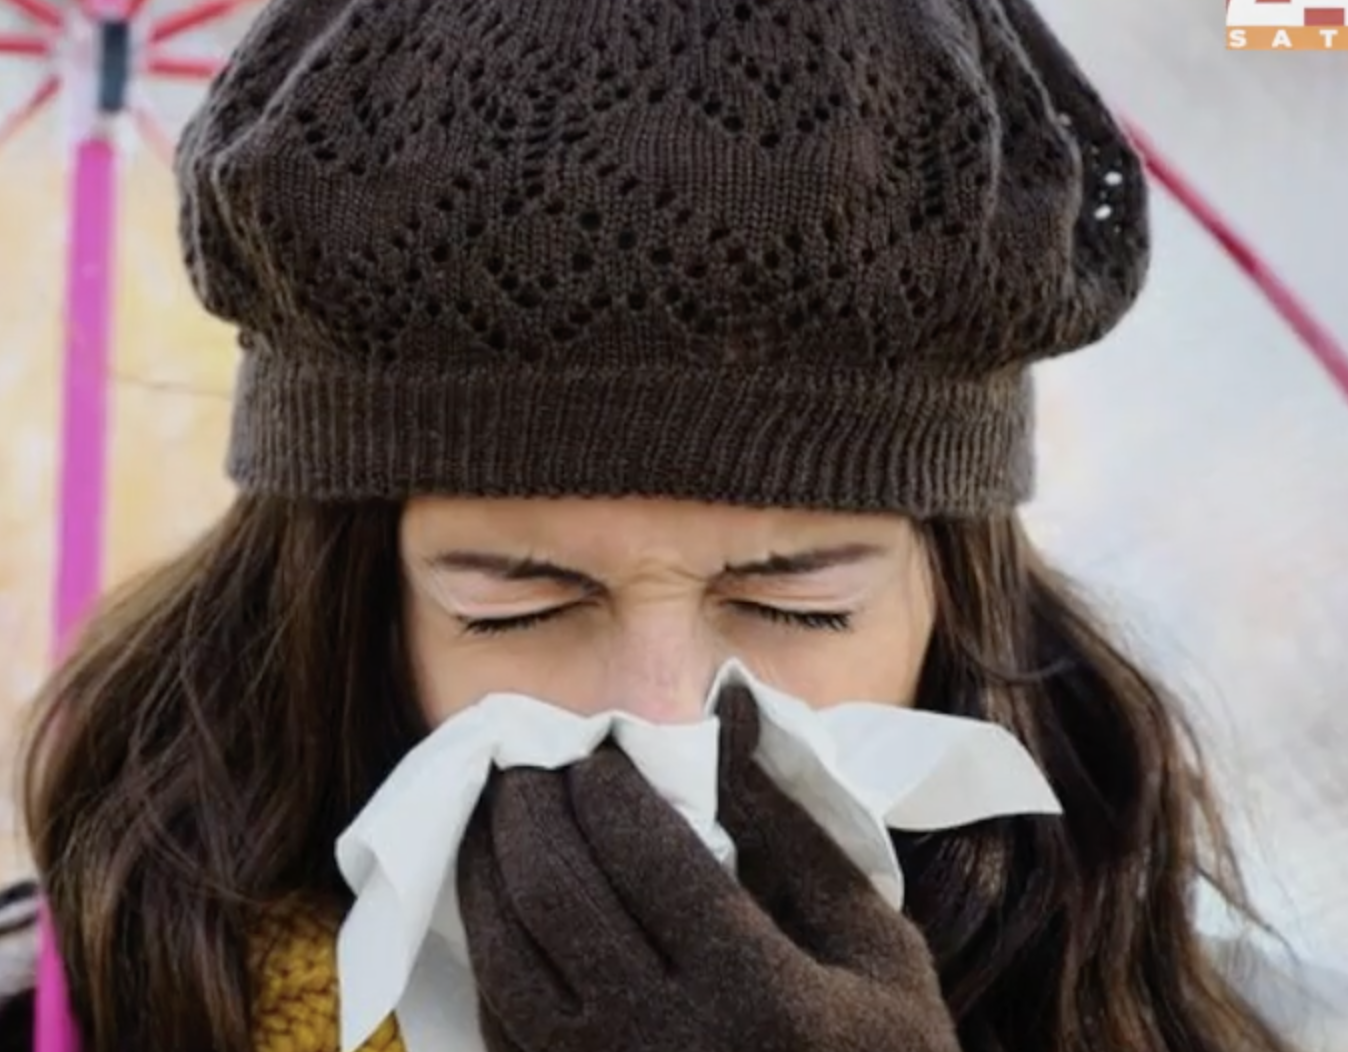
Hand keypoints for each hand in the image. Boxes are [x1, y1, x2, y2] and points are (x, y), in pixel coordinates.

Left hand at [457, 693, 960, 1051]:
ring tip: (495, 809)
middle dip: (529, 807)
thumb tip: (731, 710)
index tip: (601, 749)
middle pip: (558, 896)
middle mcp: (669, 1046)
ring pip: (505, 960)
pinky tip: (496, 898)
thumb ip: (793, 830)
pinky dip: (488, 946)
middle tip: (528, 758)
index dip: (607, 785)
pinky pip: (501, 1023)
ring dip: (484, 868)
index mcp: (762, 995)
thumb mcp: (874, 944)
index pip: (647, 855)